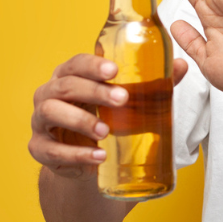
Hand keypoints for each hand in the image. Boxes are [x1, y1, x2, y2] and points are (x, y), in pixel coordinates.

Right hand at [29, 53, 189, 178]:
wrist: (85, 157)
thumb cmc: (104, 117)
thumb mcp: (125, 101)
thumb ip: (152, 84)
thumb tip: (182, 66)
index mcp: (69, 76)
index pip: (76, 64)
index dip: (93, 65)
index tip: (115, 69)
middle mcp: (49, 94)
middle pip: (65, 86)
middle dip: (94, 91)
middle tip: (123, 98)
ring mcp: (40, 122)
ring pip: (51, 113)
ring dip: (80, 120)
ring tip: (105, 130)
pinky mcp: (40, 148)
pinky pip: (51, 150)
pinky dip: (76, 154)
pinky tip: (98, 156)